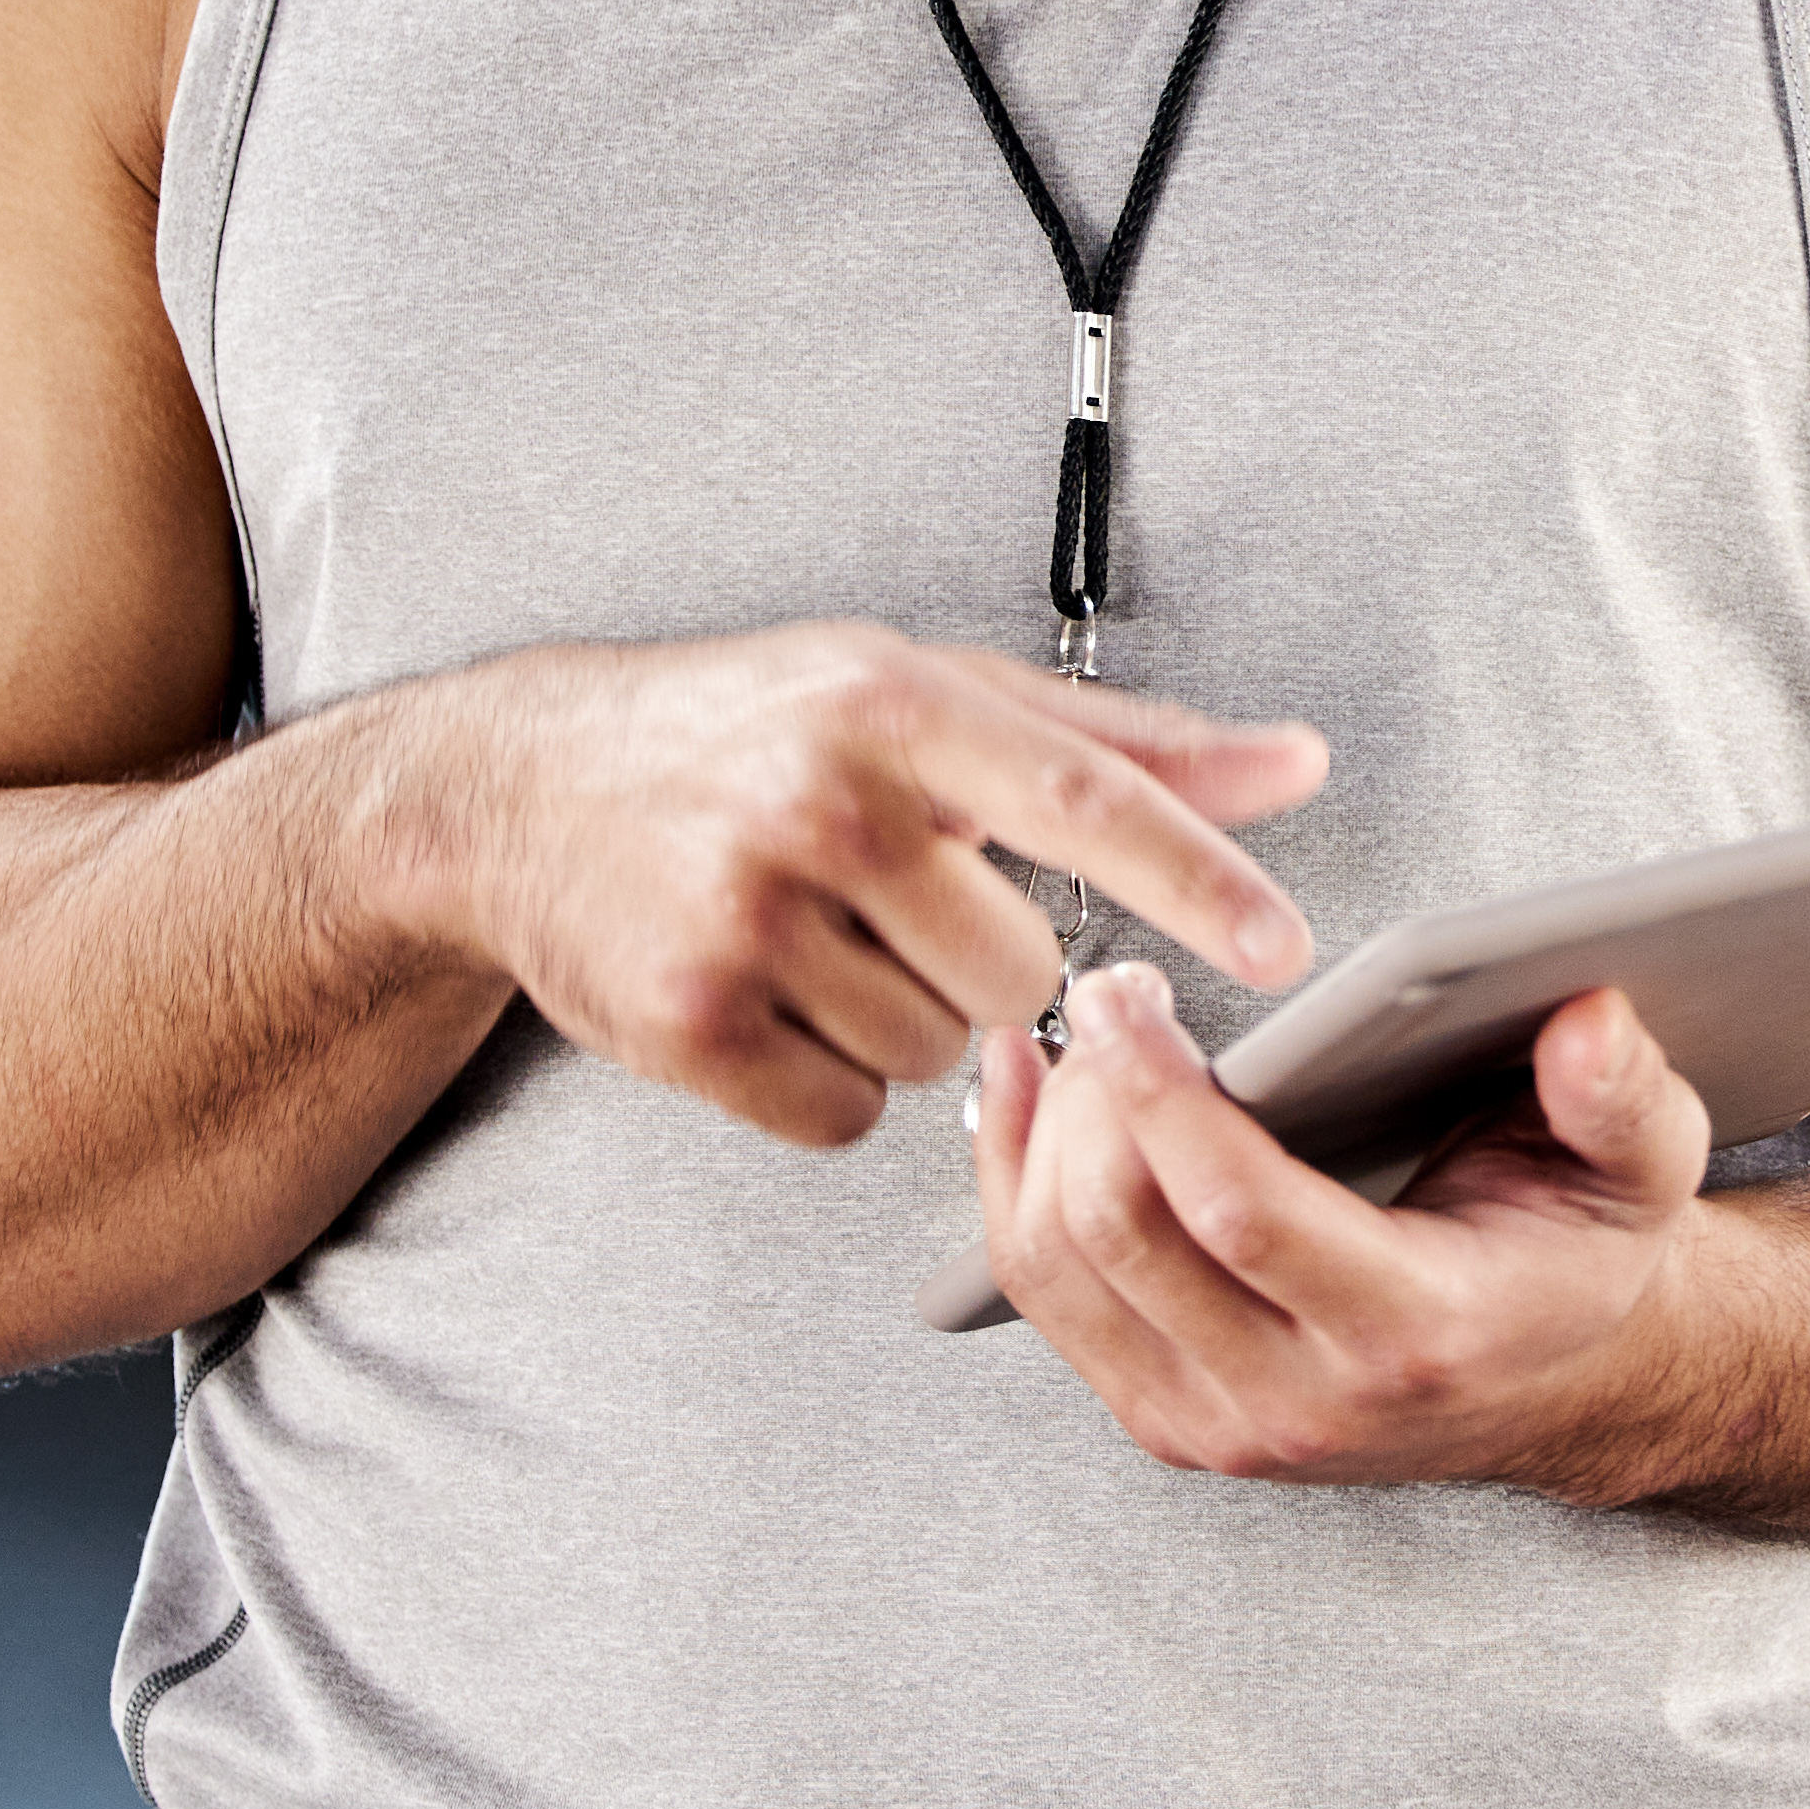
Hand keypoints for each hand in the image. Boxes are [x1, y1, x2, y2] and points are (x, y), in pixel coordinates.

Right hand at [382, 627, 1321, 1151]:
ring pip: (934, 1051)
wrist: (518, 791)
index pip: (1085, 799)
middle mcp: (822, 804)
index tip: (1282, 944)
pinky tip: (772, 998)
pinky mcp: (690, 1023)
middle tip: (897, 903)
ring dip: (899, 1018)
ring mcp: (748, 918)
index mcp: (893, 707)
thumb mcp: (923, 692)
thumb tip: (1291, 763)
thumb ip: (1117, 742)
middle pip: (1016, 971)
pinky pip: (845, 1116)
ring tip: (818, 937)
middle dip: (980, 961)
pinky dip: (825, 1081)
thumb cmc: (745, 730)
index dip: (1198, 878)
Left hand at [964, 956, 1726, 1485]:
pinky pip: (1046, 1299)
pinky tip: (1032, 1098)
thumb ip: (1622, 1097)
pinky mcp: (1166, 1418)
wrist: (1552, 1388)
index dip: (1163, 1096)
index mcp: (1414, 1333)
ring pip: (1060, 1272)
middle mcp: (1302, 1402)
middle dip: (1091, 1098)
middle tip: (1110, 991)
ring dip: (1041, 1140)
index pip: (1243, 1216)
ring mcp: (1219, 1425)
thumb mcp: (1639, 1173)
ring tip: (1073, 1037)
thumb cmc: (1576, 1261)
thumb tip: (1589, 1020)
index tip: (1125, 992)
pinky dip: (1015, 1189)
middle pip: (1123, 1239)